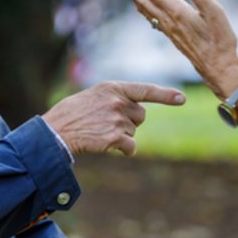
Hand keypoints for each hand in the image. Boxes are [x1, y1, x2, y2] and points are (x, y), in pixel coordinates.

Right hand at [42, 81, 184, 156]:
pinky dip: (124, 150)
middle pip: (141, 116)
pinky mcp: (116, 137)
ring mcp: (118, 119)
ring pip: (134, 132)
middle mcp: (118, 101)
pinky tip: (107, 146)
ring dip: (122, 135)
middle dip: (130, 121)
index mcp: (113, 87)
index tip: (182, 98)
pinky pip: (131, 147)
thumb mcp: (94, 96)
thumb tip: (136, 110)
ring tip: (99, 132)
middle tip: (107, 123)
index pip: (145, 89)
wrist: (55, 131)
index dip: (166, 95)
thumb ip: (115, 98)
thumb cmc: (72, 114)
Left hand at [112, 0, 237, 98]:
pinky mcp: (173, 36)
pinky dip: (144, 9)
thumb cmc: (220, 40)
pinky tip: (143, 8)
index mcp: (177, 12)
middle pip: (144, 0)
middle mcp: (169, 21)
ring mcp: (169, 30)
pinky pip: (152, 19)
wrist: (218, 68)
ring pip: (146, 10)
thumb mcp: (214, 11)